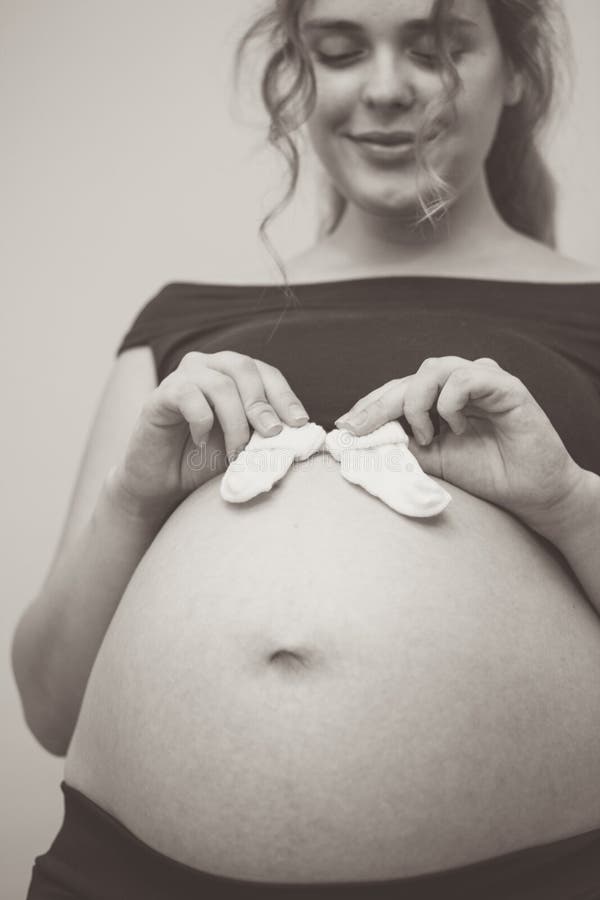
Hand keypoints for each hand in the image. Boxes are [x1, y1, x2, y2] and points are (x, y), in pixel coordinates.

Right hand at [110, 351, 309, 516]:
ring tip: (237, 453)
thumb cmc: (207, 461)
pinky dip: (202, 422)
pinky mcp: (161, 394)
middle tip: (272, 434)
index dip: (285, 395)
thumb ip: (267, 434)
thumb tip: (302, 432)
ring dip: (235, 423)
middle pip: (244, 367)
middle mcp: (209, 367)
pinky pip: (189, 396)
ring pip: (220, 385)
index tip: (299, 423)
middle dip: (262, 403)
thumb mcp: (246, 446)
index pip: (265, 373)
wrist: (163, 483)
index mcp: (234, 375)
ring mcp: (183, 376)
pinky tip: (202, 442)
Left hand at [335, 356, 584, 530]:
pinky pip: (465, 378)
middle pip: (408, 379)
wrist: (531, 493)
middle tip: (356, 428)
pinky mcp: (506, 386)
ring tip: (425, 436)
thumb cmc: (486, 473)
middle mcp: (459, 382)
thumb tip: (361, 439)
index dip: (369, 405)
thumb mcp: (431, 460)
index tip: (345, 427)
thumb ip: (401, 445)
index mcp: (441, 397)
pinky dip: (450, 403)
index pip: (397, 390)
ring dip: (416, 403)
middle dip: (377, 404)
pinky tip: (457, 429)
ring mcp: (483, 379)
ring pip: (432, 370)